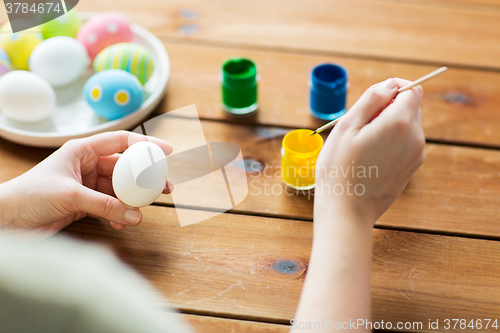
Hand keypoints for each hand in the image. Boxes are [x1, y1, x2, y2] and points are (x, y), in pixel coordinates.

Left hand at [0, 131, 173, 238]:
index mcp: (82, 151)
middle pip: (125, 168)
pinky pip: (110, 206)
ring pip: (119, 189)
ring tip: (147, 209)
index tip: (167, 152)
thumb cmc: (29, 196)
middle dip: (145, 178)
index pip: (121, 142)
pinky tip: (123, 222)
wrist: (7, 220)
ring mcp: (87, 185)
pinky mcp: (84, 204)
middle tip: (166, 187)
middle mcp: (87, 165)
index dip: (146, 145)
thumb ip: (105, 205)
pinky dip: (118, 214)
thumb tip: (136, 215)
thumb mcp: (70, 196)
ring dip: (133, 200)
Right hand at [315, 78, 424, 225]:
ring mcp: (416, 156)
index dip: (394, 87)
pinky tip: (369, 158)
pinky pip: (404, 145)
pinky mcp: (411, 170)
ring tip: (362, 144)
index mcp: (399, 122)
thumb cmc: (339, 168)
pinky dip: (390, 143)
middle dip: (388, 108)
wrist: (347, 211)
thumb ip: (371, 99)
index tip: (373, 98)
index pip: (412, 90)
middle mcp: (415, 138)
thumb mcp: (347, 126)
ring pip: (407, 127)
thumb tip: (389, 84)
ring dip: (388, 126)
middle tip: (360, 125)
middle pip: (410, 108)